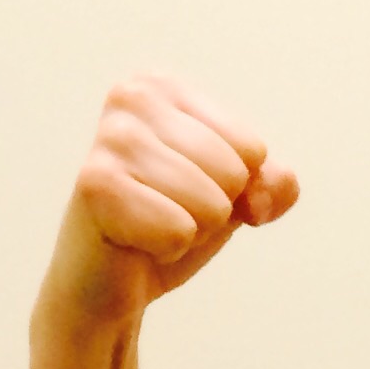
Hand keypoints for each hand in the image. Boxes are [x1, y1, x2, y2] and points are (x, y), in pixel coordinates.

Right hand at [47, 75, 298, 325]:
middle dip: (212, 211)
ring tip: (151, 225)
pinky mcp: (97, 184)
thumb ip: (272, 185)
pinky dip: (167, 249)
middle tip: (166, 213)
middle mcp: (133, 97)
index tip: (190, 193)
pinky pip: (180, 230)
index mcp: (164, 86)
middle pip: (234, 174)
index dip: (235, 190)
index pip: (253, 150)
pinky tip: (134, 241)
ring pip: (212, 204)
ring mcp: (112, 137)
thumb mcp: (233, 199)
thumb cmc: (167, 226)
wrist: (108, 282)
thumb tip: (270, 190)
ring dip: (190, 231)